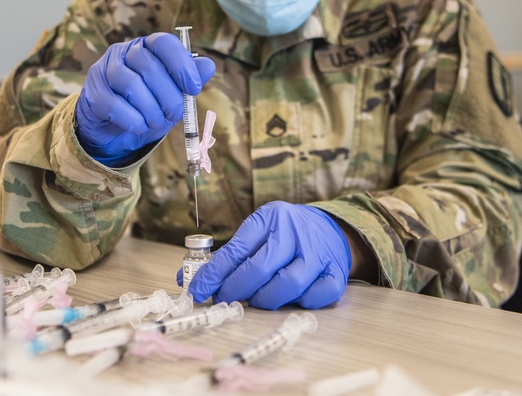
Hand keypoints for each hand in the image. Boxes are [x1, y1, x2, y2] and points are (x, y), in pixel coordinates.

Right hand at [75, 33, 214, 166]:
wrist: (116, 128)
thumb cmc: (148, 105)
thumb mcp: (173, 94)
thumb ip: (189, 79)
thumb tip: (209, 66)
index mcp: (147, 47)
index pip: (164, 43)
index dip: (182, 65)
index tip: (194, 88)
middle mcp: (124, 52)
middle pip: (149, 67)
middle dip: (168, 96)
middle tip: (175, 114)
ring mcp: (104, 69)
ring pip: (131, 85)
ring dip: (150, 110)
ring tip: (157, 122)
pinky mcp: (92, 91)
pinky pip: (112, 104)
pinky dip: (131, 119)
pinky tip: (139, 126)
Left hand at [188, 201, 351, 309]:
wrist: (331, 229)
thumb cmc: (284, 235)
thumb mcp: (256, 233)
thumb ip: (226, 256)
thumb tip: (186, 281)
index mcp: (269, 218)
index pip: (235, 249)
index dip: (213, 274)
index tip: (197, 291)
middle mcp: (294, 233)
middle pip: (260, 268)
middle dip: (236, 289)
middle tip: (225, 298)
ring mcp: (317, 253)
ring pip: (288, 285)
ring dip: (266, 299)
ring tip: (257, 299)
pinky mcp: (335, 273)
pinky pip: (316, 297)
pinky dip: (300, 303)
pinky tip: (290, 299)